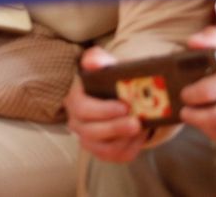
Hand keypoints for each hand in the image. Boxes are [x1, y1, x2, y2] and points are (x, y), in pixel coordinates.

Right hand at [66, 47, 149, 163]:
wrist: (120, 96)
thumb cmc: (110, 80)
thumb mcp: (105, 65)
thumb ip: (98, 59)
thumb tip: (91, 62)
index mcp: (75, 100)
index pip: (82, 109)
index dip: (102, 110)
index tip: (124, 106)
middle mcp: (77, 122)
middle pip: (91, 132)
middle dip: (115, 128)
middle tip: (136, 123)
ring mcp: (88, 139)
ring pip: (103, 149)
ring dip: (124, 140)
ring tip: (140, 128)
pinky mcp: (102, 151)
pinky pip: (116, 156)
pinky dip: (131, 148)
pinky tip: (139, 136)